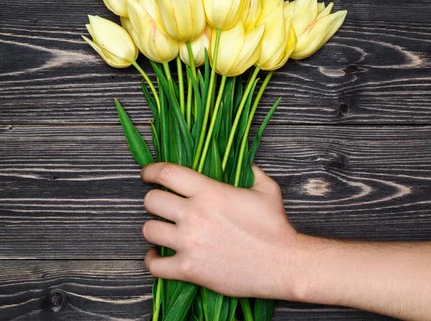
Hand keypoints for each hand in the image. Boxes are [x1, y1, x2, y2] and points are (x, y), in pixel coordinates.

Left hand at [140, 162, 299, 298]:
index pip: (166, 173)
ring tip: (162, 229)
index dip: (151, 171)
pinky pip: (155, 265)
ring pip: (148, 230)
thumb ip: (250, 170)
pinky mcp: (189, 269)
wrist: (283, 264)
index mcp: (210, 192)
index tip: (147, 174)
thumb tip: (242, 160)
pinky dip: (152, 260)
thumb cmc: (275, 227)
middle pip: (151, 201)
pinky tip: (157, 255)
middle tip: (160, 205)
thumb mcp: (266, 189)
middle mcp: (194, 215)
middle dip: (153, 201)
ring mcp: (189, 243)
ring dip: (153, 228)